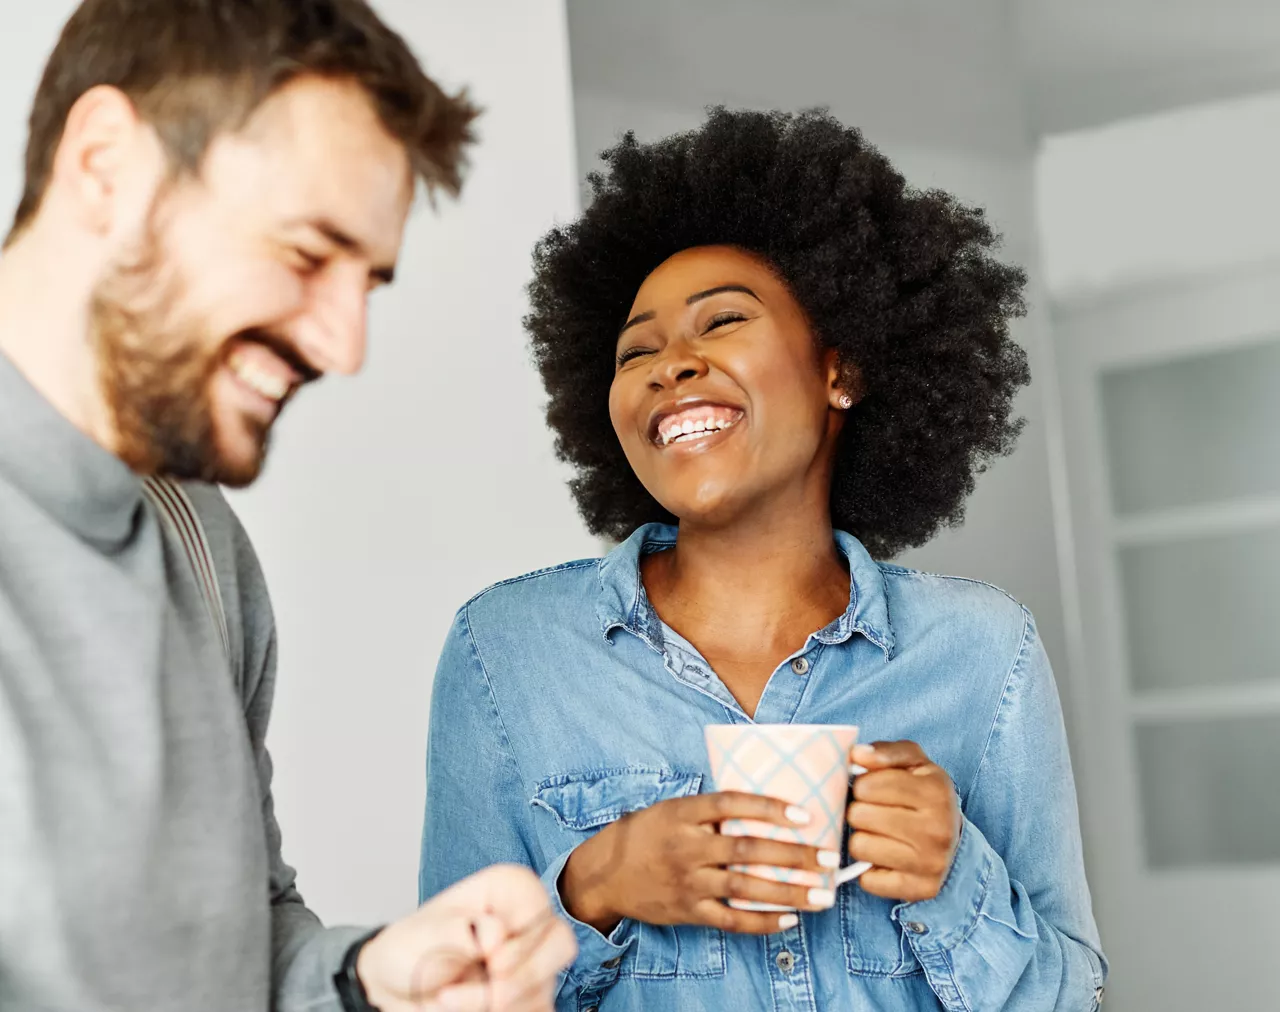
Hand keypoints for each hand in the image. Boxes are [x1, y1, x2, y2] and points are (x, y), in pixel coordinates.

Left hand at [356, 864, 576, 1011]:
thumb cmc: (414, 948)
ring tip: (450, 999)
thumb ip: (462, 930)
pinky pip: (536, 1010)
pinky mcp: (528, 996)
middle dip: (526, 975)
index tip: (492, 958)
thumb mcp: (427, 934)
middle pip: (561, 943)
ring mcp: (531, 962)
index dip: (524, 936)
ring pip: (544, 986)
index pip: (539, 903)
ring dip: (496, 1002)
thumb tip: (498, 935)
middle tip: (493, 992)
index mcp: (505, 891)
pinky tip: (465, 1009)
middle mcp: (525, 923)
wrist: (399, 989)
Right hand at [560, 792, 839, 936]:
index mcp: (683, 813)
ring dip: (788, 892)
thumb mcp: (672, 809)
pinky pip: (731, 920)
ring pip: (745, 888)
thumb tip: (765, 802)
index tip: (805, 814)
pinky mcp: (688, 911)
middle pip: (746, 849)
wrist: (604, 874)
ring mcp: (687, 882)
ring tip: (822, 895)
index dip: (769, 807)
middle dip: (793, 854)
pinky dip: (762, 922)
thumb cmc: (647, 834)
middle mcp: (686, 847)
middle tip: (829, 858)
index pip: (731, 803)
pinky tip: (790, 919)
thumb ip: (711, 810)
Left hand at [847, 740, 961, 902]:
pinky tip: (885, 859)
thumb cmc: (924, 794)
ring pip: (860, 847)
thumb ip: (884, 752)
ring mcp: (931, 863)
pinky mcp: (921, 890)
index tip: (871, 790)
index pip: (868, 785)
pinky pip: (868, 881)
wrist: (954, 839)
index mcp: (936, 791)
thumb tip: (857, 755)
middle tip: (874, 813)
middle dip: (859, 811)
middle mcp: (938, 829)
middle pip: (859, 816)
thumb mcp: (912, 762)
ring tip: (878, 834)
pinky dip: (869, 871)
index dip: (862, 786)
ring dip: (862, 840)